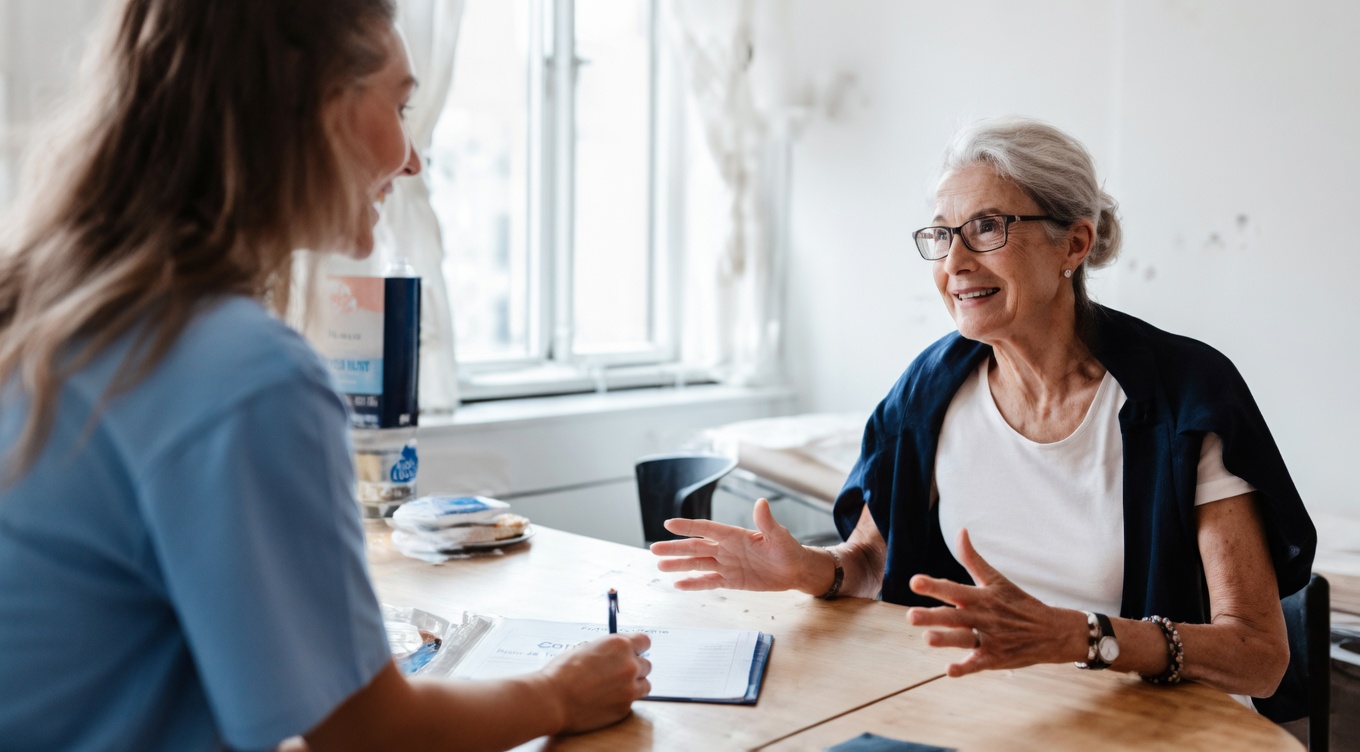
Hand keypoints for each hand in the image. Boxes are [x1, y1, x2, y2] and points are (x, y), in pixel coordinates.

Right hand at [540, 632, 651, 733]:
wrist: (552, 699)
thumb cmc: (562, 672)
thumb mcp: (586, 648)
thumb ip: (607, 650)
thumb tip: (615, 653)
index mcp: (620, 645)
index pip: (644, 642)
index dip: (638, 647)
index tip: (635, 652)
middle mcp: (629, 665)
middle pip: (646, 665)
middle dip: (634, 667)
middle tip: (618, 673)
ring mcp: (629, 688)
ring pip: (645, 685)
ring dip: (634, 685)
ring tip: (614, 687)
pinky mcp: (625, 708)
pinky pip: (632, 702)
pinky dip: (623, 700)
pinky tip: (605, 699)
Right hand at [650, 498, 818, 592]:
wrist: (795, 570)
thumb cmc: (788, 550)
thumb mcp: (779, 536)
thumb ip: (767, 521)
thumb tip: (761, 502)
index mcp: (735, 536)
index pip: (707, 529)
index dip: (688, 527)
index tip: (669, 524)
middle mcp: (726, 549)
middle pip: (696, 548)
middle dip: (675, 548)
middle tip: (654, 549)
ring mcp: (727, 565)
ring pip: (698, 565)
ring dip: (679, 565)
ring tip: (660, 565)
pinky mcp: (731, 581)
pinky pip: (709, 582)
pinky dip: (694, 584)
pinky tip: (678, 584)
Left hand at [906, 529, 1085, 677]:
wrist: (1052, 631)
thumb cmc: (1019, 602)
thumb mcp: (997, 579)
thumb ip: (973, 559)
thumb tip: (961, 531)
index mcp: (982, 597)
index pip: (954, 590)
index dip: (934, 586)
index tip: (914, 582)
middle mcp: (983, 617)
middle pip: (955, 617)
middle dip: (933, 617)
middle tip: (911, 616)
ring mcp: (990, 639)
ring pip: (964, 640)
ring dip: (946, 640)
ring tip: (927, 639)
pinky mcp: (996, 658)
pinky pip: (978, 664)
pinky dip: (966, 668)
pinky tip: (950, 671)